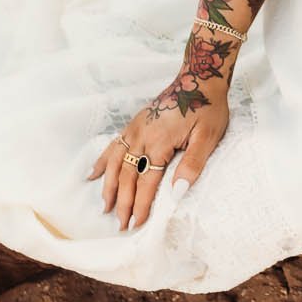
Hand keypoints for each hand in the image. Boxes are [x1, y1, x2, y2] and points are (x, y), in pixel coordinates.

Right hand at [87, 74, 231, 230]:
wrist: (199, 77)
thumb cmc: (207, 107)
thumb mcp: (208, 136)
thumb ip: (192, 164)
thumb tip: (177, 192)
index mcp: (159, 142)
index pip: (147, 181)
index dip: (141, 204)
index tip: (136, 223)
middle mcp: (141, 136)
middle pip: (128, 176)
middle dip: (123, 202)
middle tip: (121, 225)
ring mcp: (135, 129)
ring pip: (116, 163)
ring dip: (110, 186)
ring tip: (106, 207)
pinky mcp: (134, 124)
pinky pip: (113, 146)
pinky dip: (103, 161)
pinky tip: (93, 174)